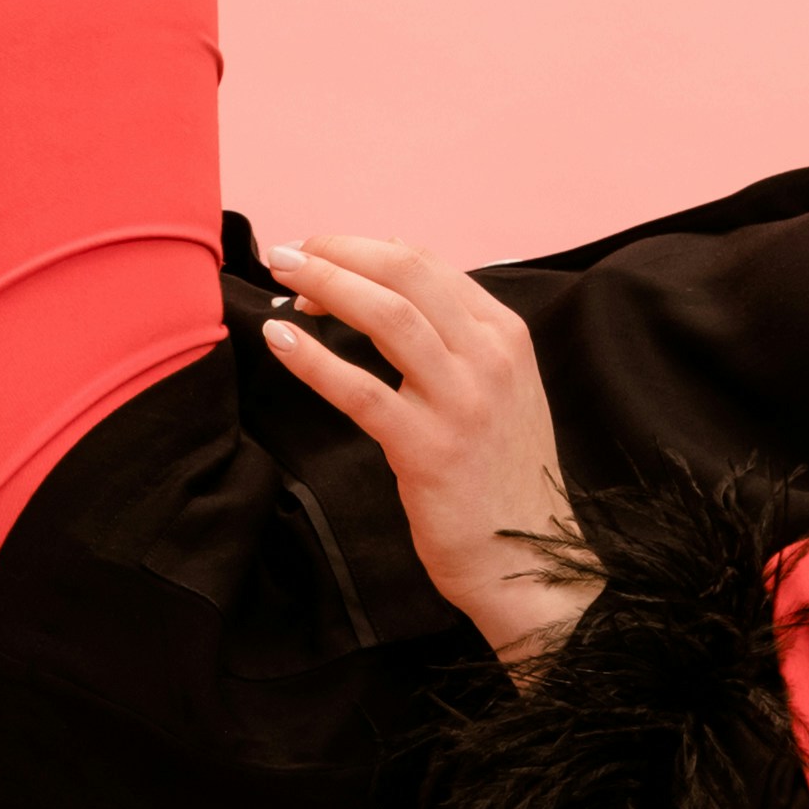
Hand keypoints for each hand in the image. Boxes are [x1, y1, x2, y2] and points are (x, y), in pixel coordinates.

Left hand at [253, 233, 591, 671]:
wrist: (529, 558)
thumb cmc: (499, 475)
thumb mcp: (498, 388)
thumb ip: (456, 336)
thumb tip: (390, 275)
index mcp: (505, 334)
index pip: (426, 264)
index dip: (361, 250)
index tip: (320, 255)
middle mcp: (490, 357)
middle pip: (404, 274)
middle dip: (337, 253)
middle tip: (286, 255)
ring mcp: (462, 401)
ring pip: (386, 316)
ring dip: (324, 286)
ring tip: (279, 279)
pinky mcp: (428, 448)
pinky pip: (361, 389)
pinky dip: (313, 359)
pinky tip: (278, 341)